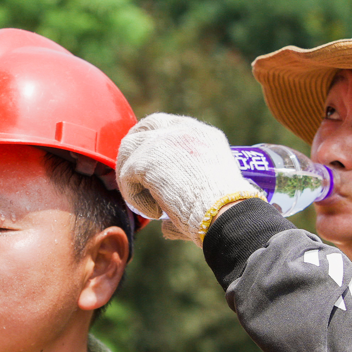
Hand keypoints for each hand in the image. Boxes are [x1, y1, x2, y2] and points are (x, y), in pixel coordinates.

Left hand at [117, 113, 258, 244]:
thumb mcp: (210, 191)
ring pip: (129, 149)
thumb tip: (166, 224)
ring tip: (145, 202)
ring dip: (130, 175)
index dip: (155, 145)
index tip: (152, 169)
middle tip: (134, 180)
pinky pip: (126, 175)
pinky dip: (135, 197)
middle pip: (145, 127)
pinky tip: (154, 212)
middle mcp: (183, 130)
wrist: (225, 211)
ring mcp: (163, 140)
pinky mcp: (146, 159)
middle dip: (135, 151)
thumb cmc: (224, 211)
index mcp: (203, 134)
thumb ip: (187, 194)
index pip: (170, 127)